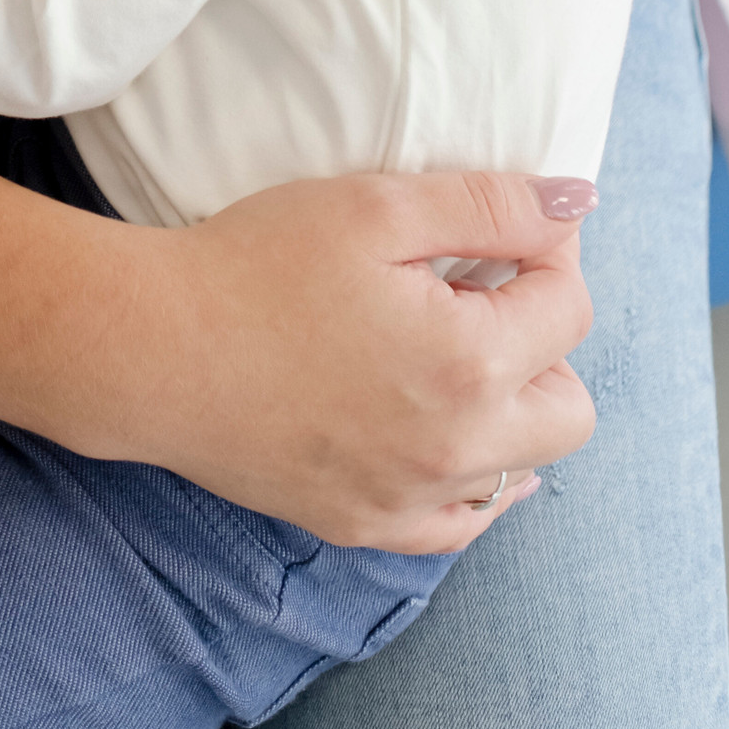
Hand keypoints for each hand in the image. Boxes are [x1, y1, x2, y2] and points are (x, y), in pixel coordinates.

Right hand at [0, 101, 598, 549]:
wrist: (151, 347)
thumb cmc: (256, 263)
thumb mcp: (377, 206)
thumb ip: (489, 203)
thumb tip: (577, 203)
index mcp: (471, 363)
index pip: (568, 307)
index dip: (543, 251)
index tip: (499, 225)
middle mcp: (459, 451)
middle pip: (570, 406)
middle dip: (544, 340)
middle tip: (478, 291)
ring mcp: (412, 500)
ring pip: (525, 469)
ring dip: (513, 409)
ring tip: (451, 351)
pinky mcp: (365, 525)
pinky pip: (460, 524)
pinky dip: (472, 480)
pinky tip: (443, 434)